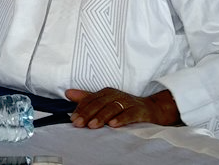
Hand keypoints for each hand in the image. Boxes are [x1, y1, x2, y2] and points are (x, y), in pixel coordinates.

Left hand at [65, 87, 181, 128]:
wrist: (151, 109)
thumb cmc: (124, 105)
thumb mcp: (105, 101)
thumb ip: (87, 98)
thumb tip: (68, 93)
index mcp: (107, 93)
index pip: (91, 99)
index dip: (81, 108)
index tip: (72, 119)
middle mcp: (116, 95)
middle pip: (99, 103)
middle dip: (88, 113)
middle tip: (78, 123)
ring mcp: (128, 102)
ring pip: (113, 108)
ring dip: (102, 116)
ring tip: (92, 125)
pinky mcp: (138, 110)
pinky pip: (129, 114)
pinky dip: (121, 119)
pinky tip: (113, 125)